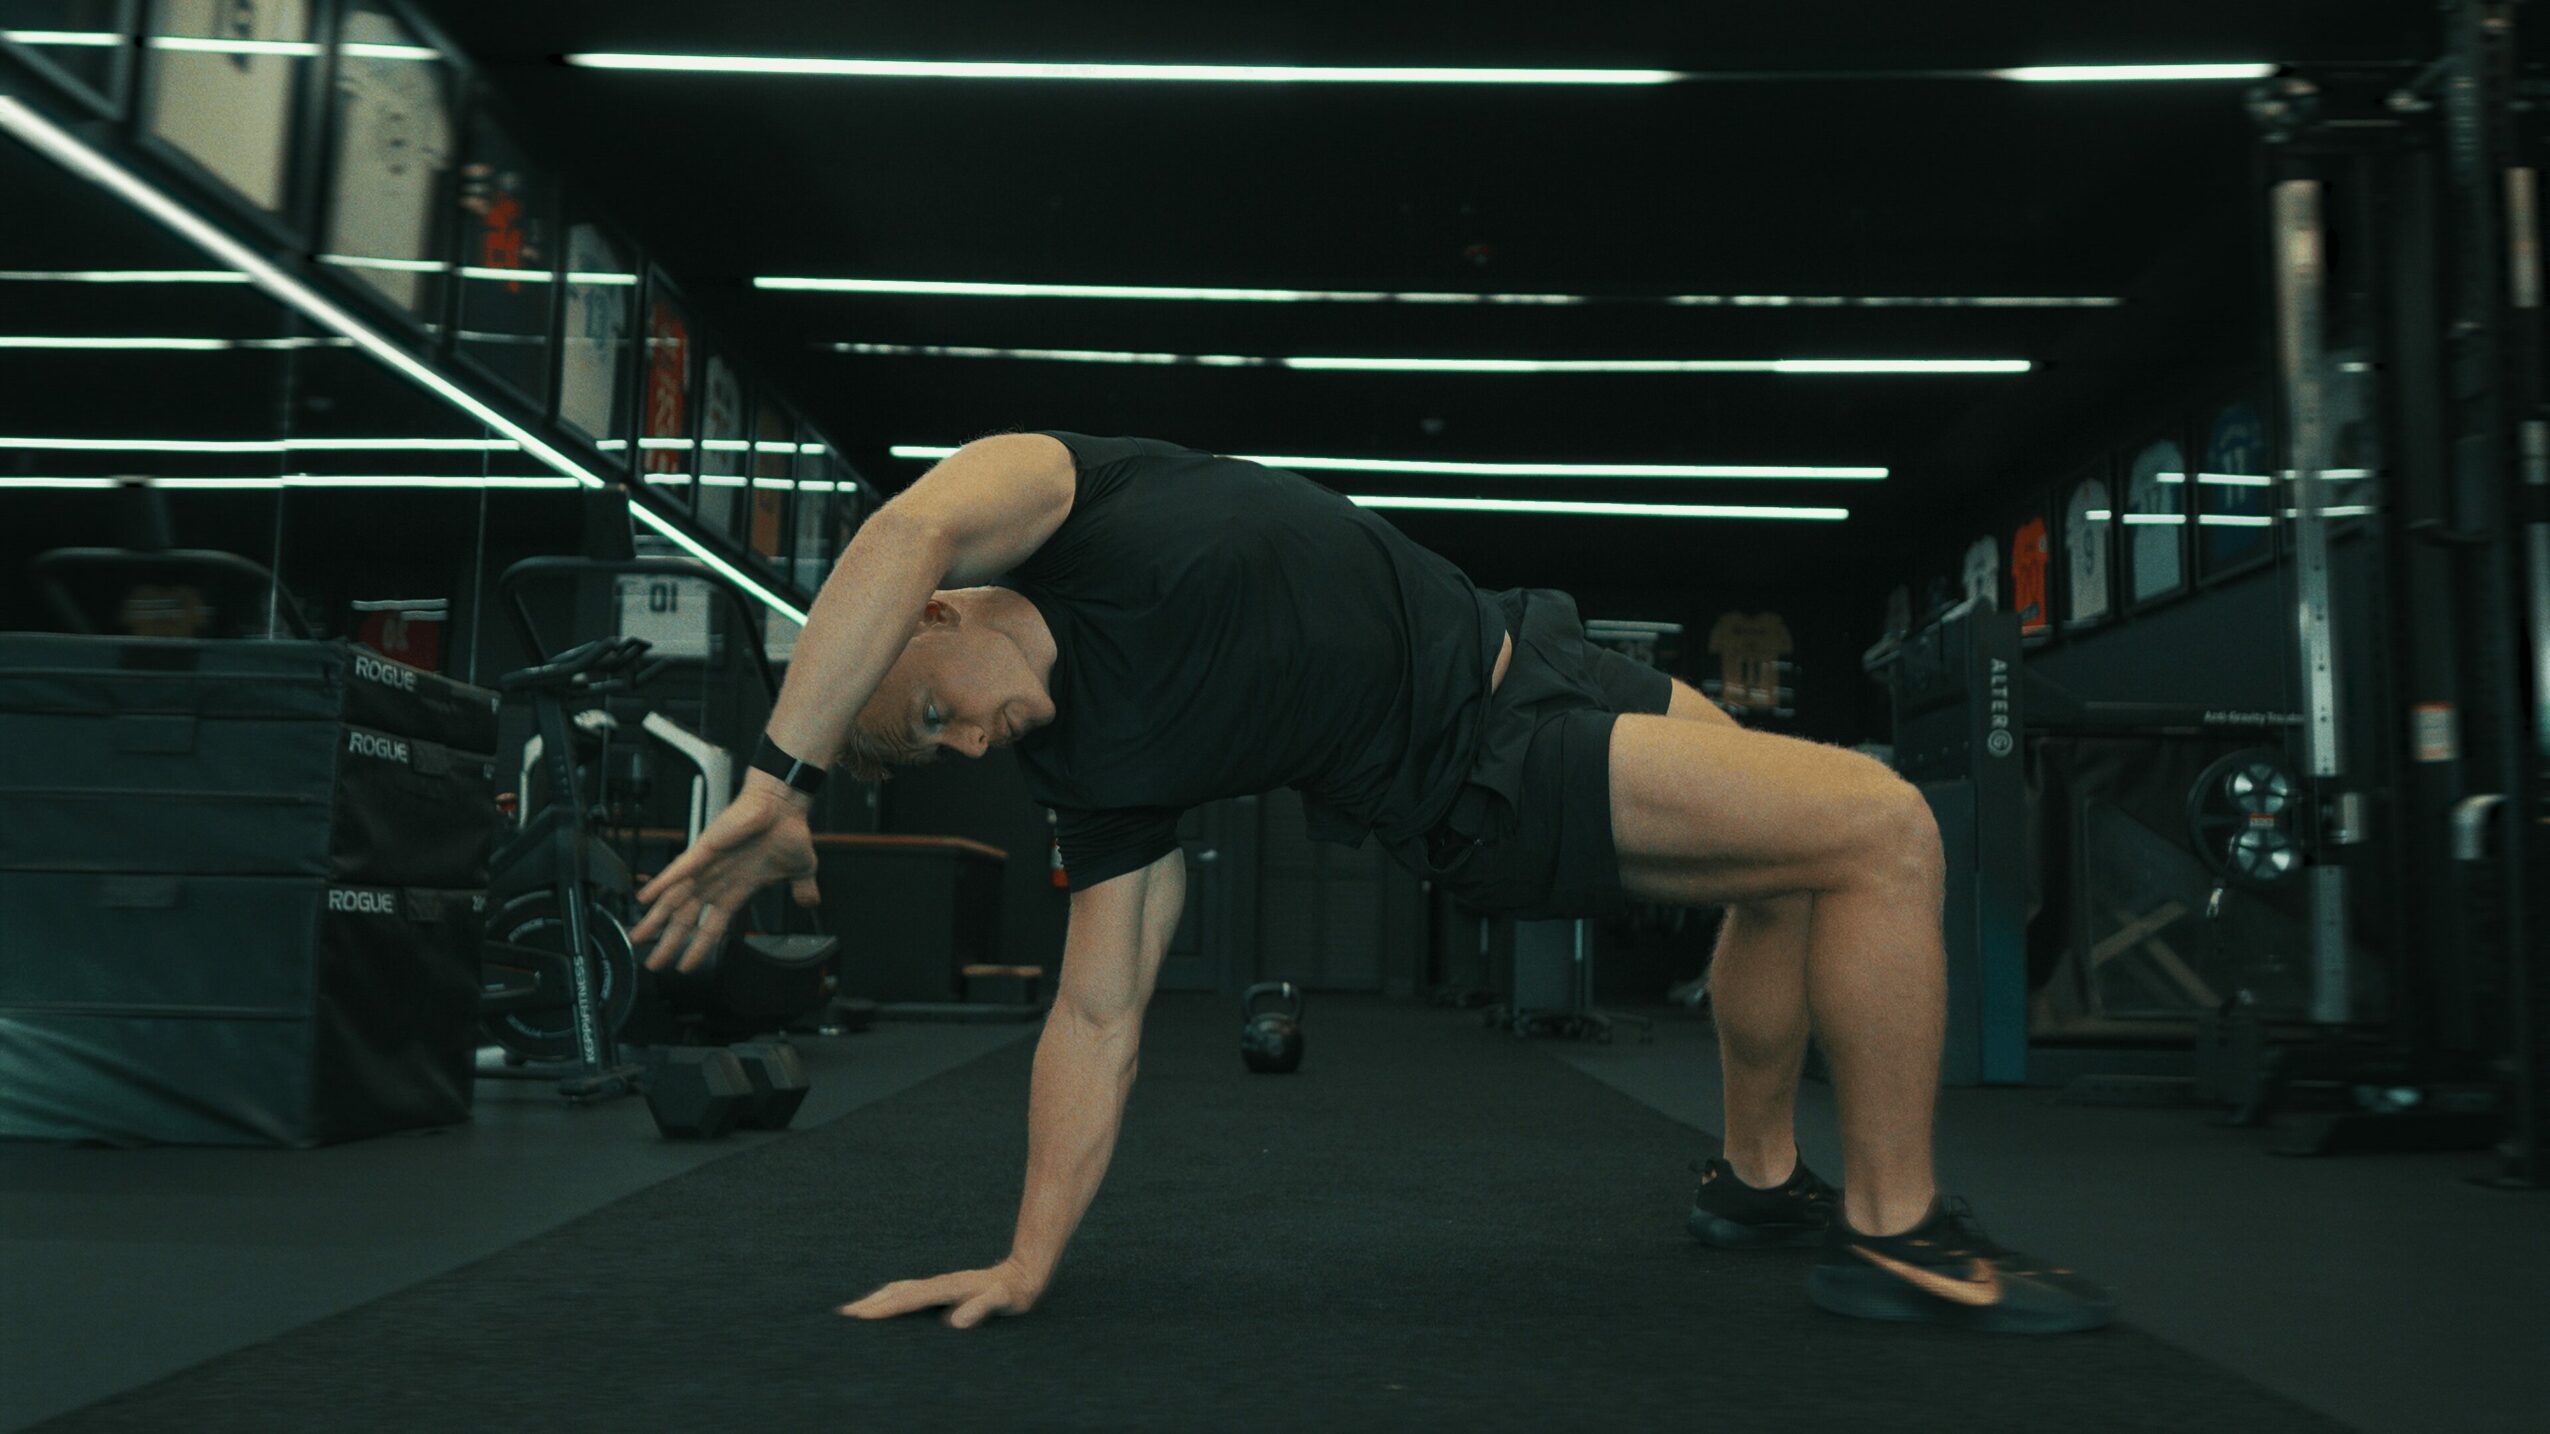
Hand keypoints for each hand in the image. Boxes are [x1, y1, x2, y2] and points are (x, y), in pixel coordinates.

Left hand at [630, 775, 819, 972]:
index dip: (698, 948)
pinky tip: (644, 896)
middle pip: (685, 919)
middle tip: (653, 964)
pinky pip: (677, 870)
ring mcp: (706, 867)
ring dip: (656, 920)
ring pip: (674, 898)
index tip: (686, 966)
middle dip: (668, 943)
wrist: (784, 805)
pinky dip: (660, 883)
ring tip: (638, 938)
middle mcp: (715, 881)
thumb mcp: (801, 870)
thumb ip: (802, 889)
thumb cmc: (787, 830)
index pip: (712, 927)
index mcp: (735, 890)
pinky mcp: (704, 849)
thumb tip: (810, 902)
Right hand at [838, 1261, 1043, 1328]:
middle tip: (843, 1314)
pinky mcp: (942, 1288)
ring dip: (876, 1298)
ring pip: (900, 1289)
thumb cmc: (1013, 1292)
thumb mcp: (1002, 1300)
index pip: (909, 1299)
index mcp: (947, 1288)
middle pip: (897, 1292)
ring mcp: (939, 1284)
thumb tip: (956, 1322)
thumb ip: (981, 1307)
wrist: (1023, 1273)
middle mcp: (939, 1283)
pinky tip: (886, 1300)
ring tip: (854, 1309)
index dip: (885, 1308)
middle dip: (870, 1303)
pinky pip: (909, 1291)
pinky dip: (891, 1295)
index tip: (861, 1315)